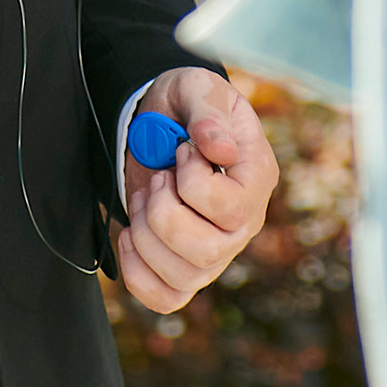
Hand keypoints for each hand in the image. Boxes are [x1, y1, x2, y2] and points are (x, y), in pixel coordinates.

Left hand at [115, 69, 276, 315]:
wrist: (163, 121)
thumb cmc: (187, 105)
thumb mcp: (197, 88)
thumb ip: (207, 112)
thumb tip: (219, 149)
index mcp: (257, 180)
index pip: (232, 208)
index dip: (194, 181)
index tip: (183, 150)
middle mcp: (242, 224)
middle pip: (207, 252)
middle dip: (164, 213)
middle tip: (159, 178)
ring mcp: (216, 251)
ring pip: (184, 278)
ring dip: (146, 236)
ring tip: (145, 200)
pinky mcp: (185, 267)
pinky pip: (166, 298)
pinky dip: (137, 273)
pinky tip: (130, 234)